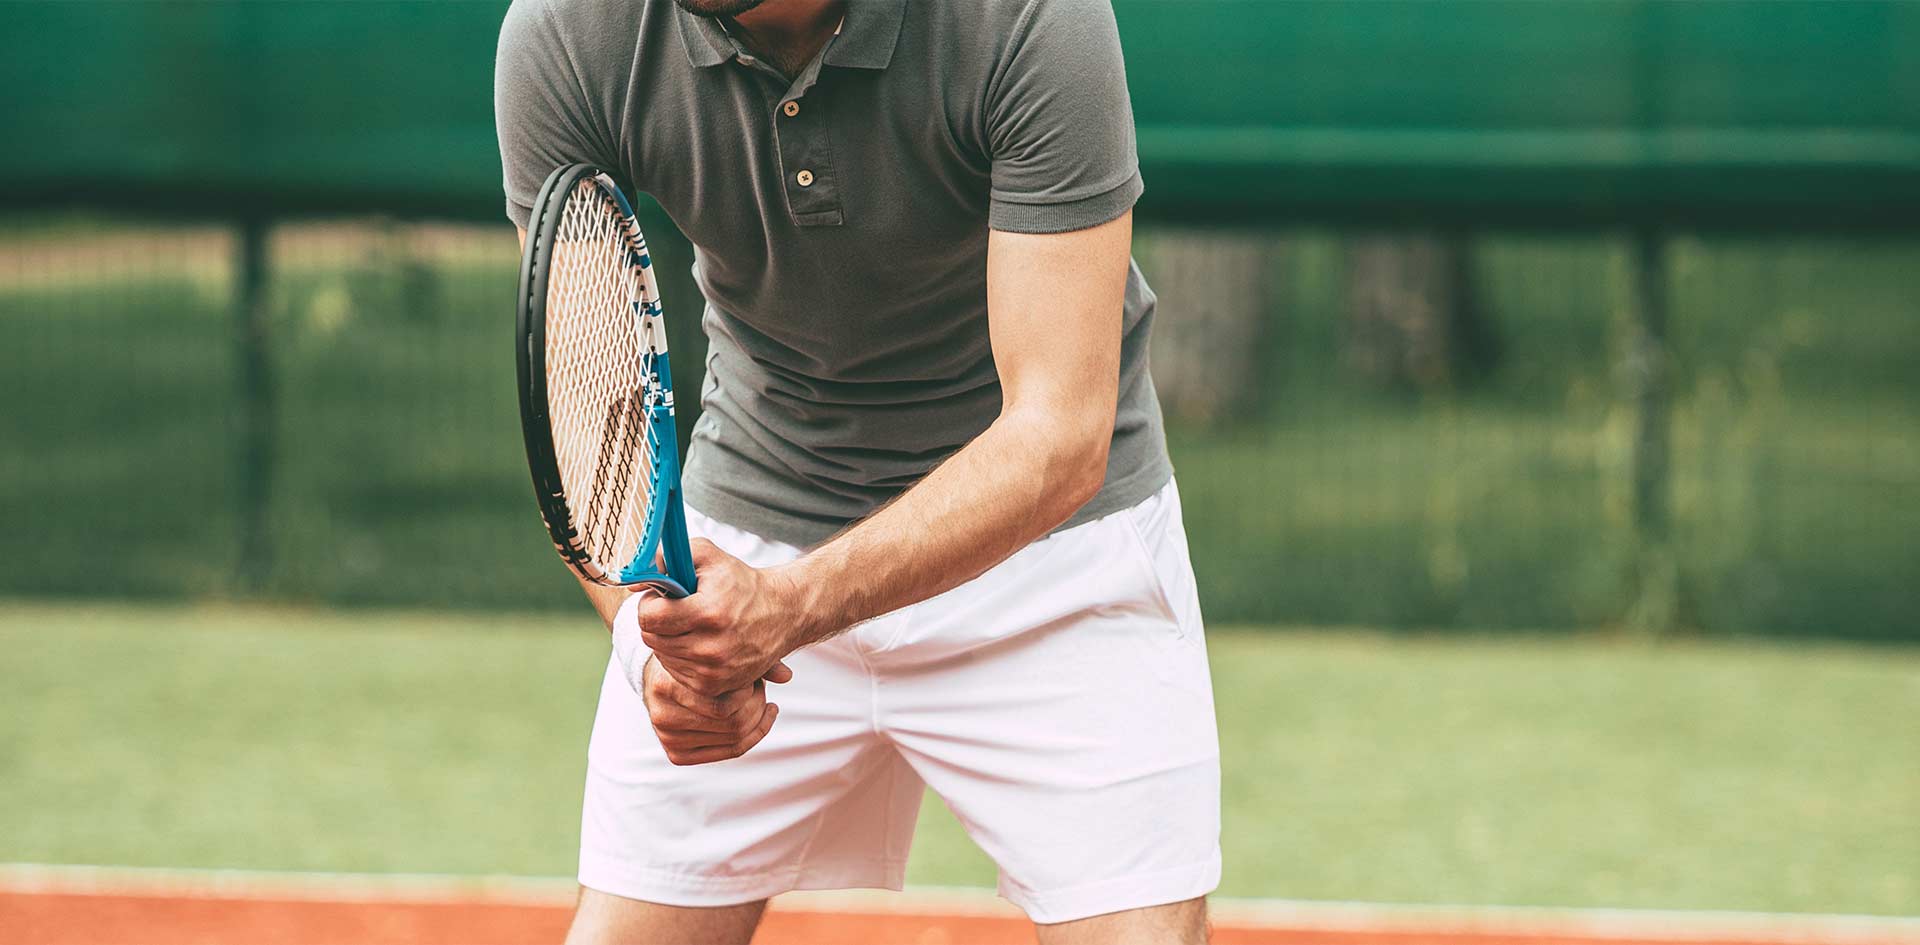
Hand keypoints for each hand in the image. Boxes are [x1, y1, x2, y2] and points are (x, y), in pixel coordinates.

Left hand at [637, 539, 811, 697]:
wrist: (782, 614)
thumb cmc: (741, 583)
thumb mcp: (707, 556)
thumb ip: (667, 558)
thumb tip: (633, 581)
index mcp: (708, 612)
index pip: (648, 617)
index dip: (651, 603)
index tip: (664, 598)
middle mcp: (711, 647)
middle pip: (651, 638)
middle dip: (658, 622)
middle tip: (677, 611)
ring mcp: (713, 671)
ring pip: (662, 657)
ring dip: (668, 641)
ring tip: (691, 627)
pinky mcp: (715, 686)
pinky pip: (676, 674)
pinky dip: (681, 659)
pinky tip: (698, 644)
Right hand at [638, 653, 783, 764]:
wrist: (658, 676)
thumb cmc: (695, 657)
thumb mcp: (719, 650)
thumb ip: (752, 659)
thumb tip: (787, 676)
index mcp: (665, 685)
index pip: (725, 701)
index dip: (750, 688)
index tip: (755, 675)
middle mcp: (662, 715)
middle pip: (733, 722)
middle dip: (757, 704)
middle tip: (761, 688)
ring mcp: (667, 738)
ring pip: (735, 737)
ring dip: (757, 717)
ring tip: (760, 699)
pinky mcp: (676, 754)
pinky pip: (730, 750)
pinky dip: (755, 734)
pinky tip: (764, 716)